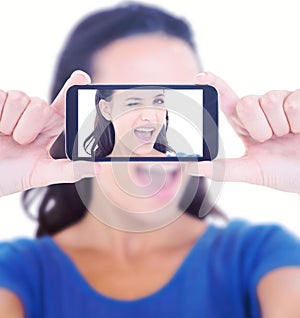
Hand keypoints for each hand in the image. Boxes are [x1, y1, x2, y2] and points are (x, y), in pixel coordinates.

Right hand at [0, 71, 96, 196]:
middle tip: (19, 142)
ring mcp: (12, 106)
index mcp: (48, 128)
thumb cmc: (9, 174)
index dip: (73, 88)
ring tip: (4, 136)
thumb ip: (68, 171)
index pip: (64, 105)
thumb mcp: (40, 174)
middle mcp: (32, 114)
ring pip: (21, 99)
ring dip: (12, 124)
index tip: (81, 77)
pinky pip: (1, 96)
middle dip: (30, 128)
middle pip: (42, 105)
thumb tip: (97, 168)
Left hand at [187, 72, 299, 193]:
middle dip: (259, 127)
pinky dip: (298, 122)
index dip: (215, 86)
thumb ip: (225, 170)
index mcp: (245, 124)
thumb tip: (195, 167)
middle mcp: (261, 109)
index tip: (201, 77)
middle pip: (246, 102)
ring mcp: (282, 102)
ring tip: (290, 135)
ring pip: (269, 101)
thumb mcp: (252, 172)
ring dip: (280, 126)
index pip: (227, 101)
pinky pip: (292, 103)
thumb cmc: (284, 172)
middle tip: (273, 139)